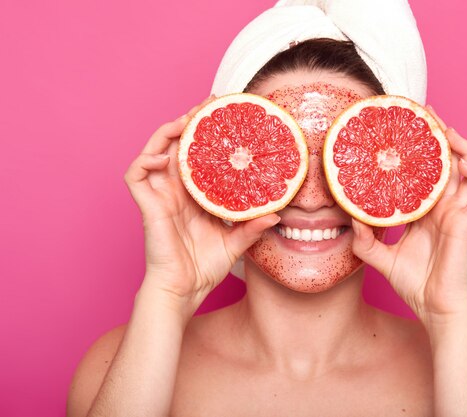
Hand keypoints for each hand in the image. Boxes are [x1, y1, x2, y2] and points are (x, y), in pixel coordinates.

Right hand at [124, 96, 279, 318]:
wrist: (184, 290)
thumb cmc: (204, 268)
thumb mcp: (235, 242)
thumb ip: (252, 227)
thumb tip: (278, 214)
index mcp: (194, 195)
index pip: (198, 155)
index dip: (207, 134)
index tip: (226, 115)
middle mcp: (175, 190)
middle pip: (177, 146)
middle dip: (190, 121)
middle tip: (209, 103)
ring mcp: (159, 196)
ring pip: (154, 151)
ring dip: (167, 131)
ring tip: (187, 118)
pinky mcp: (147, 206)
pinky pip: (136, 175)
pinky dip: (144, 160)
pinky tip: (162, 155)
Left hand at [351, 105, 466, 328]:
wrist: (435, 309)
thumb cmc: (415, 284)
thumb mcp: (381, 258)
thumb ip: (366, 240)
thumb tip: (348, 217)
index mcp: (426, 212)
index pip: (425, 172)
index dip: (419, 150)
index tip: (405, 128)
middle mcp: (444, 208)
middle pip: (447, 163)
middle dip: (440, 136)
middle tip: (426, 113)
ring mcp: (459, 214)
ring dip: (461, 147)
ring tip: (446, 128)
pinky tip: (465, 161)